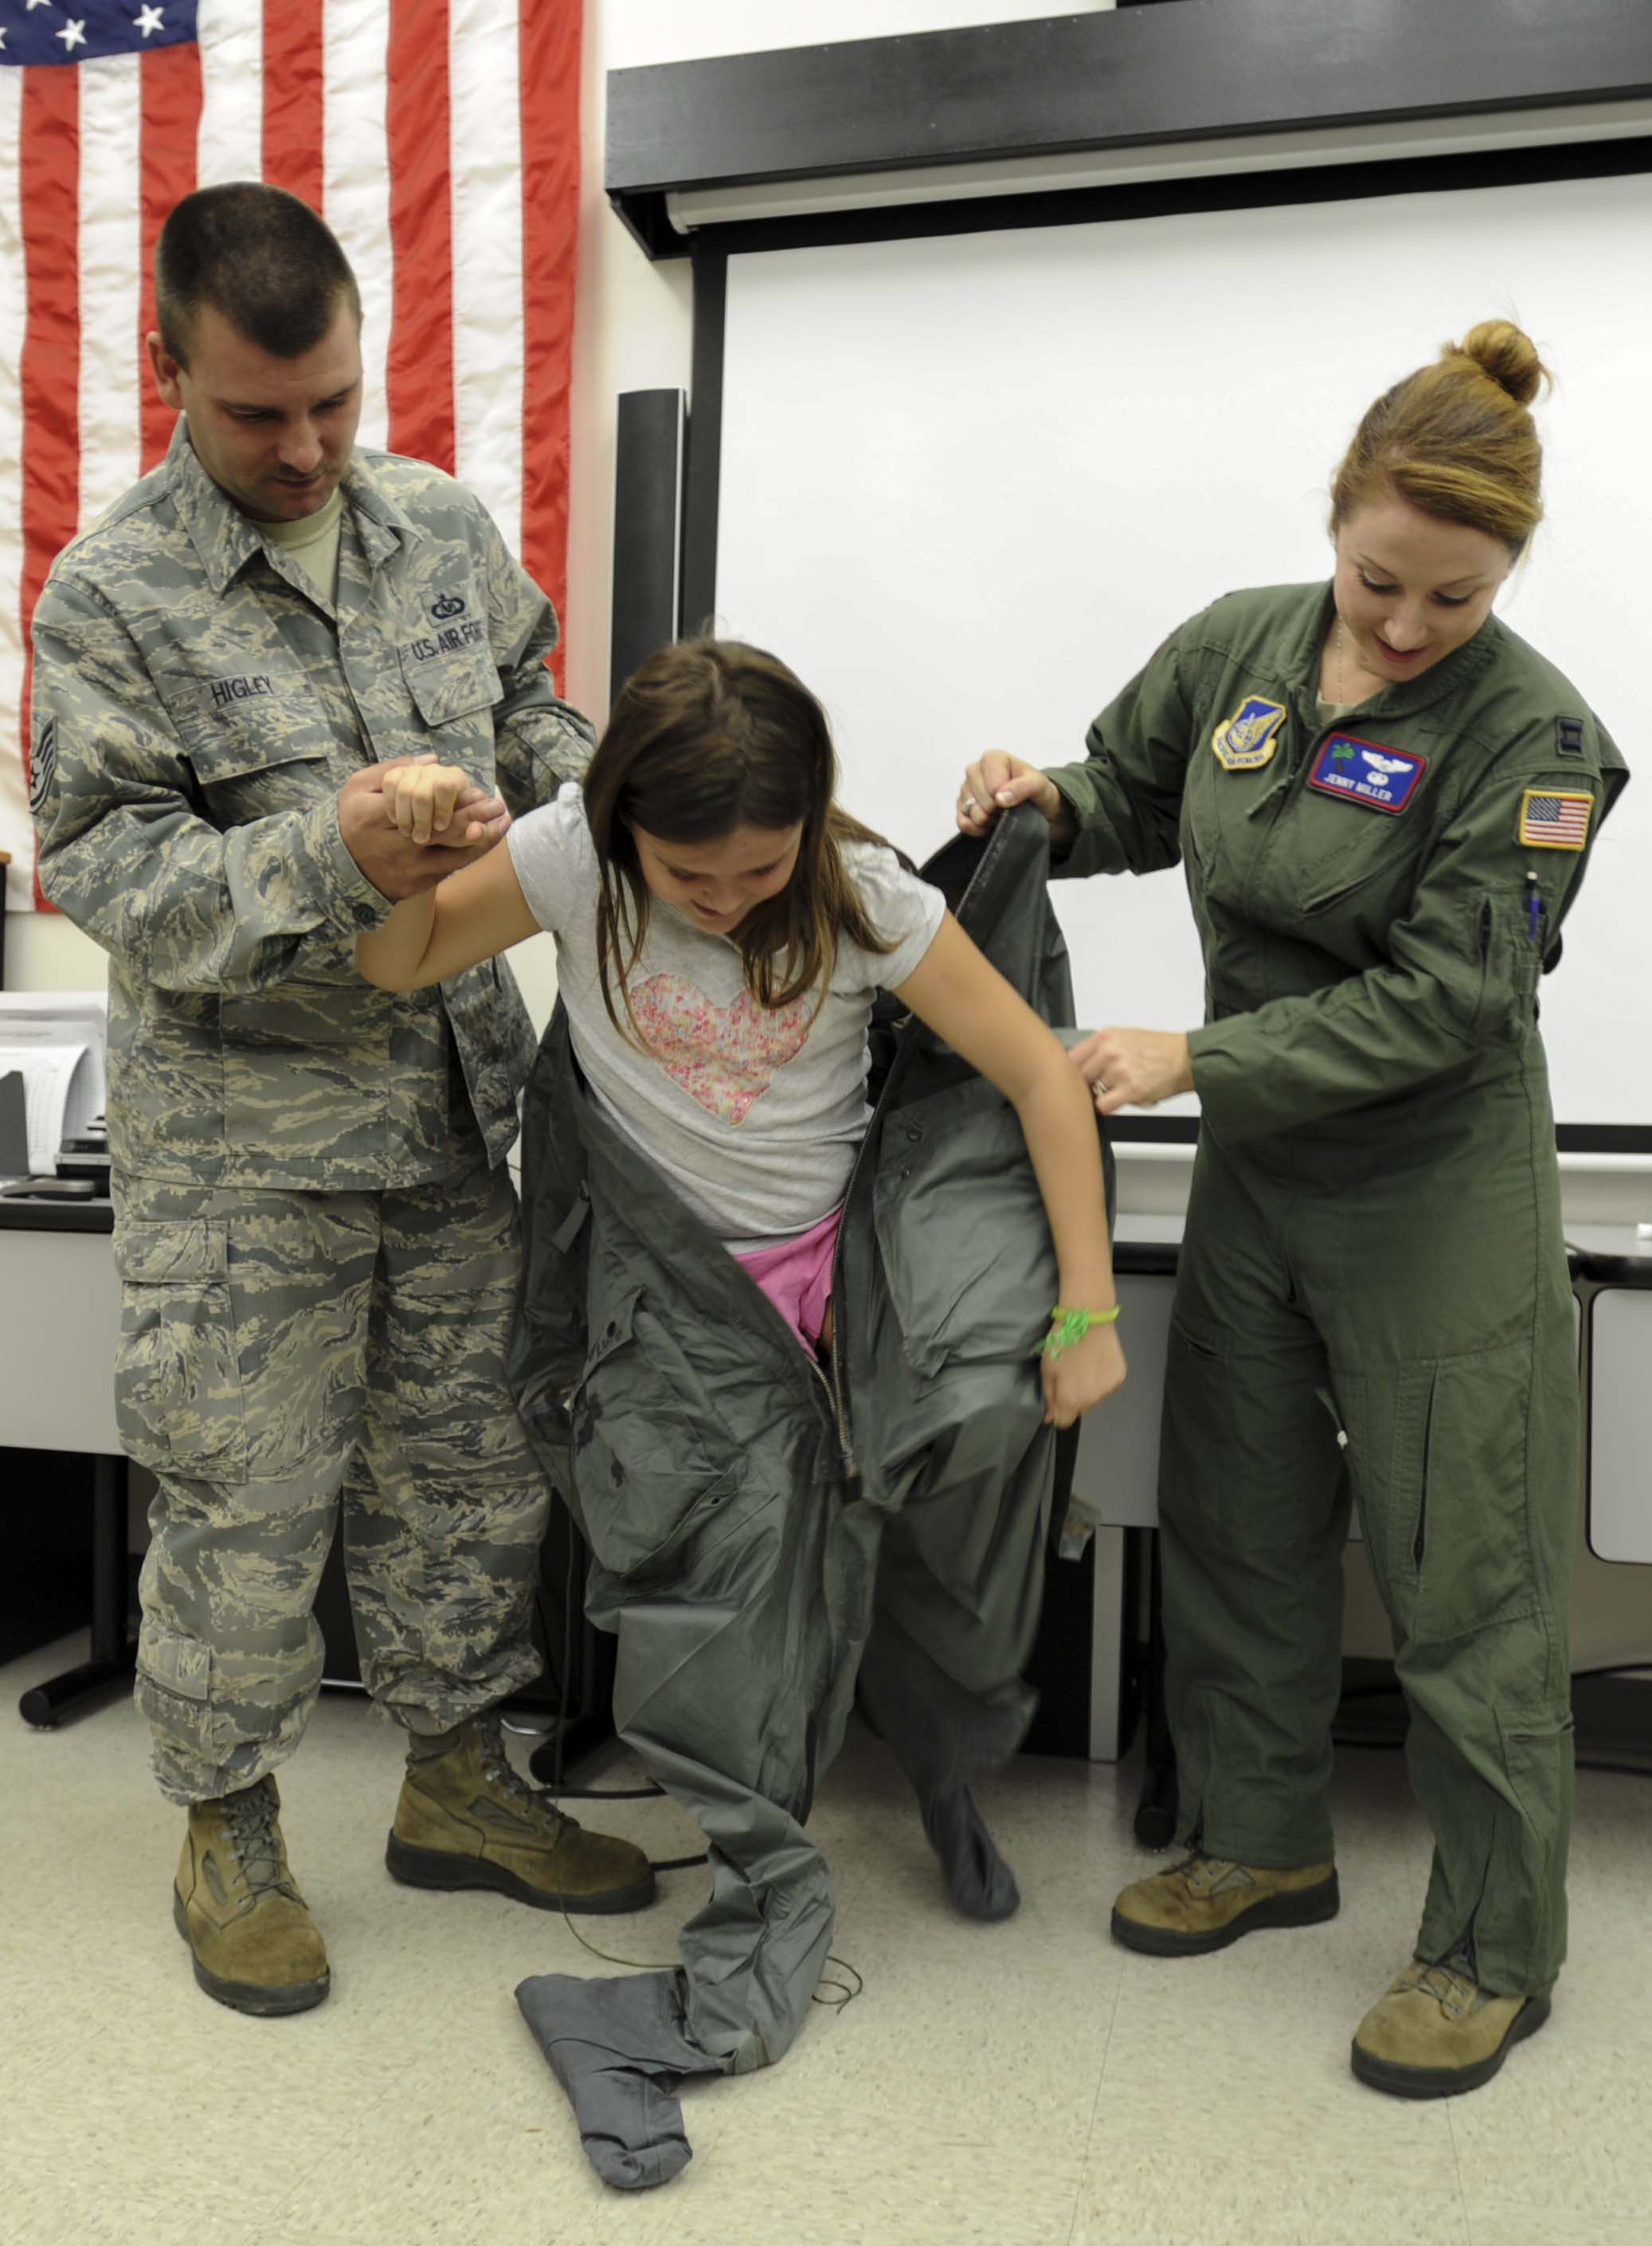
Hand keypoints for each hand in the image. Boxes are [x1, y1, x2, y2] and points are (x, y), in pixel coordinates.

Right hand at [338, 761, 510, 901]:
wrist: (340, 867)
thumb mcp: (360, 787)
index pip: (420, 805)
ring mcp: (406, 870)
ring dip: (482, 839)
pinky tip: (489, 837)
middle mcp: (392, 847)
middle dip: (475, 817)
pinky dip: (472, 853)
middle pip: (442, 832)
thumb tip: (432, 760)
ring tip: (503, 822)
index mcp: (374, 818)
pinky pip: (451, 869)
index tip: (477, 790)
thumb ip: (394, 770)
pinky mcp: (415, 886)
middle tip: (498, 805)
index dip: (453, 799)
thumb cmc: (352, 819)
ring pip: (453, 855)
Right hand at [956, 752, 1072, 841]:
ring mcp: (966, 790)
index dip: (1003, 796)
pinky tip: (989, 825)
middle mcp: (975, 770)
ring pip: (970, 811)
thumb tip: (999, 797)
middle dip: (995, 809)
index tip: (1014, 798)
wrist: (1038, 810)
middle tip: (1008, 808)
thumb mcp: (1040, 785)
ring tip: (1000, 814)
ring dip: (987, 820)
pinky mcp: (961, 808)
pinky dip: (977, 829)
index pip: (991, 785)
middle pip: (980, 799)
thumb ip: (1024, 786)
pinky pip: (962, 823)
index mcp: (992, 759)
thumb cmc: (1038, 793)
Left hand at [1041, 1321, 1126, 1427]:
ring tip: (1084, 1367)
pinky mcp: (1120, 1378)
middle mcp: (1092, 1400)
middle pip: (1080, 1409)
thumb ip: (1049, 1396)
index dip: (1058, 1411)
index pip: (1064, 1421)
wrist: (1088, 1320)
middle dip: (1073, 1398)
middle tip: (1070, 1375)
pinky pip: (1106, 1387)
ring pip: (1095, 1399)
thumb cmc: (1062, 1343)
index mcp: (1071, 1400)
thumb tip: (1051, 1417)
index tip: (1057, 1395)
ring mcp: (1109, 1390)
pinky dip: (1101, 1380)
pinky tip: (1097, 1364)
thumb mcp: (1046, 1370)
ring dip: (1088, 1390)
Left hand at [1069, 1027, 1194, 1116]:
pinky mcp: (1130, 1089)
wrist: (1186, 1059)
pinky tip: (1121, 1099)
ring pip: (1093, 1092)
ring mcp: (1119, 1070)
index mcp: (1105, 1037)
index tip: (1077, 1078)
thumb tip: (1078, 1064)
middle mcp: (1110, 1051)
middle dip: (1089, 1084)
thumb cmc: (1159, 1049)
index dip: (1073, 1072)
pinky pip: (1104, 1105)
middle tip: (1103, 1085)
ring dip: (1105, 1094)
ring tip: (1122, 1086)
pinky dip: (1110, 1107)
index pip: (1071, 1058)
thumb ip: (1099, 1049)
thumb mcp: (1124, 1037)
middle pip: (1079, 1077)